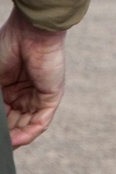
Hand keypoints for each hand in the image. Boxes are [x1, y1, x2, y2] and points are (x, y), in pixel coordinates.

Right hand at [0, 7, 66, 147]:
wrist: (31, 30)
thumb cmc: (8, 45)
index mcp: (9, 89)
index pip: (2, 116)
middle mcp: (24, 94)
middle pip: (13, 124)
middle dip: (5, 134)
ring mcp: (38, 96)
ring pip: (26, 126)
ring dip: (15, 138)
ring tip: (5, 143)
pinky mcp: (51, 96)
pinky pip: (41, 121)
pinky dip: (28, 133)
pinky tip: (16, 140)